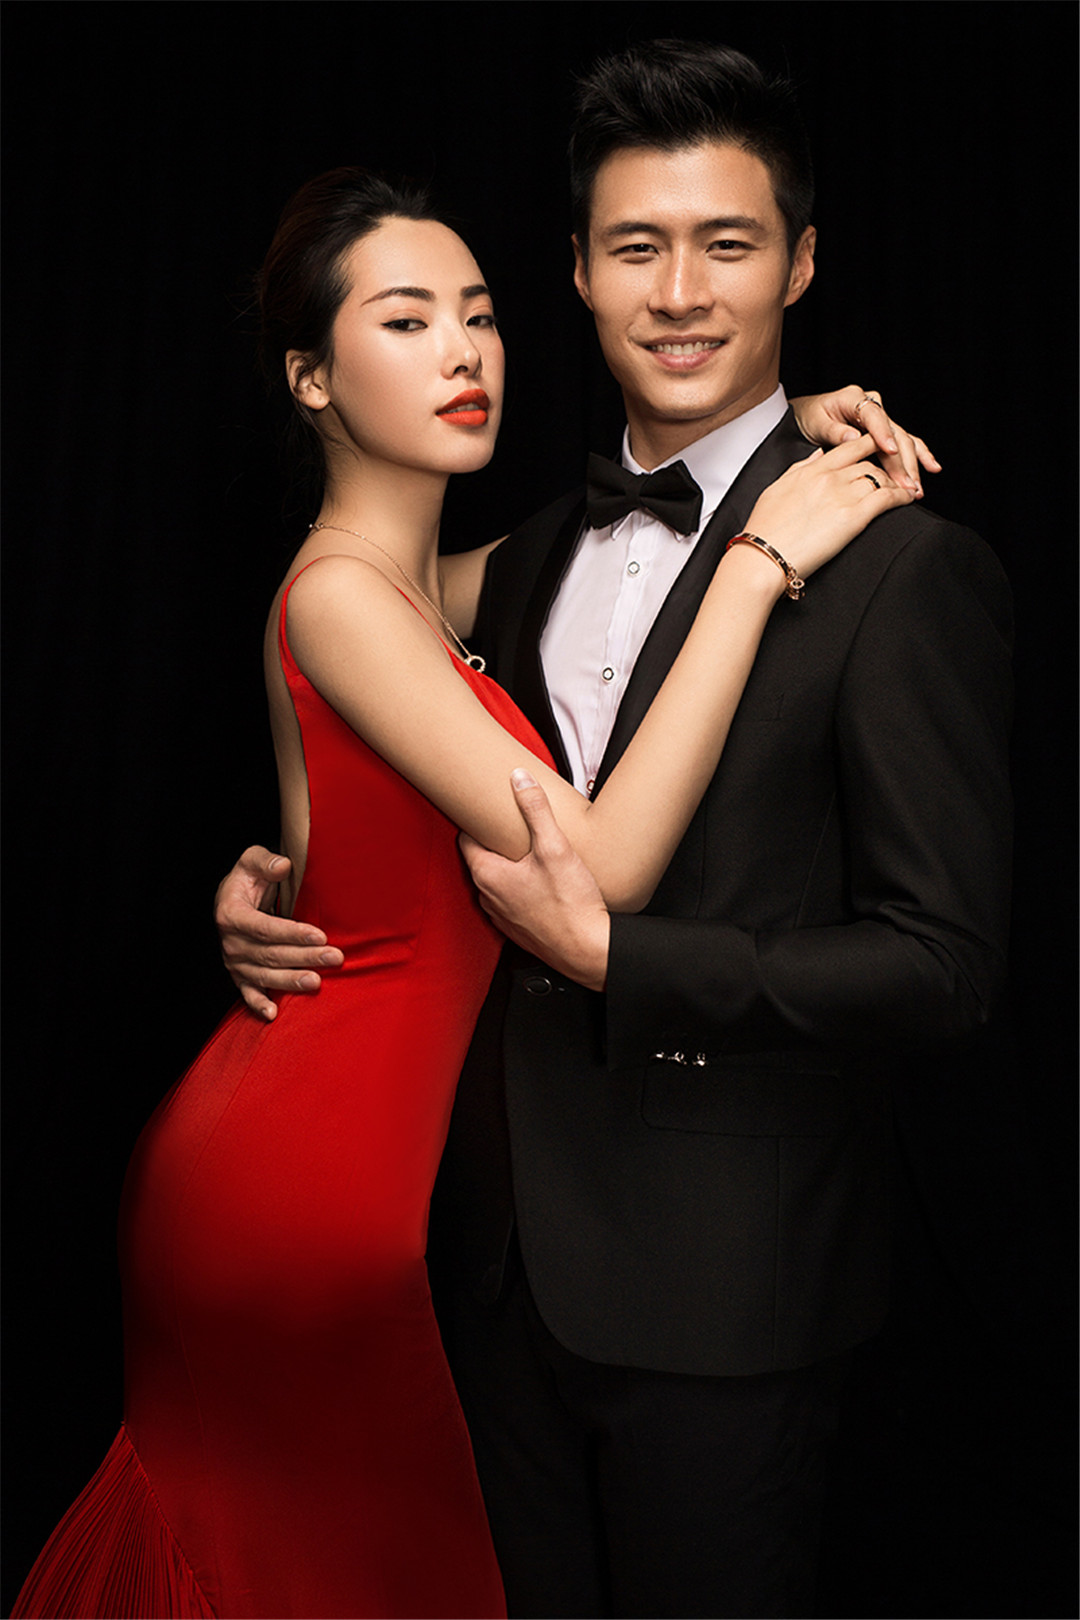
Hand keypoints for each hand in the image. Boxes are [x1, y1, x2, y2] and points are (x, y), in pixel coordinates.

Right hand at [215, 845, 343, 1020]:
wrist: (232, 898)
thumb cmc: (248, 878)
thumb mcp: (252, 860)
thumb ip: (265, 862)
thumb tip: (283, 866)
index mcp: (231, 914)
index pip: (265, 928)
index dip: (292, 933)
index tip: (319, 935)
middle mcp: (230, 942)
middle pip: (270, 954)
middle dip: (304, 957)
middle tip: (334, 957)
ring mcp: (234, 962)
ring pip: (265, 975)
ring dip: (291, 981)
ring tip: (318, 982)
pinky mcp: (239, 975)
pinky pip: (248, 993)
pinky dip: (259, 1005)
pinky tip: (274, 1015)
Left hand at [459, 771, 610, 991]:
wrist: (588, 949)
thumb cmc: (571, 906)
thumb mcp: (555, 847)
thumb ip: (535, 809)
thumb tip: (519, 780)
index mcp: (488, 875)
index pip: (465, 838)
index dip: (476, 821)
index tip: (486, 810)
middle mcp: (487, 897)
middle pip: (480, 859)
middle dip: (494, 842)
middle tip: (512, 827)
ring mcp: (500, 915)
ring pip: (495, 881)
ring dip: (507, 867)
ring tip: (528, 853)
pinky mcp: (516, 928)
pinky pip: (508, 900)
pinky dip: (517, 888)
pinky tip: (539, 882)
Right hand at [738, 434, 914, 584]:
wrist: (763, 557)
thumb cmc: (764, 530)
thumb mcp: (776, 489)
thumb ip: (799, 468)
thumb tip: (818, 454)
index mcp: (811, 470)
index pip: (849, 447)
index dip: (870, 444)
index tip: (881, 446)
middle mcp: (828, 477)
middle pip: (869, 462)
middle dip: (886, 468)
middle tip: (896, 477)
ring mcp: (842, 495)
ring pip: (881, 478)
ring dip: (896, 483)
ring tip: (905, 490)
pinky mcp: (853, 517)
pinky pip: (887, 498)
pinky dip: (902, 496)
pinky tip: (909, 499)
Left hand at [789, 385, 941, 496]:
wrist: (810, 416)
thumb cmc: (812, 417)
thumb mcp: (817, 422)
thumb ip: (834, 430)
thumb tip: (853, 438)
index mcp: (854, 398)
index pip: (874, 416)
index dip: (883, 434)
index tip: (891, 451)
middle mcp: (873, 406)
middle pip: (894, 433)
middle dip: (902, 461)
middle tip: (906, 485)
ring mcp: (882, 419)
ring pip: (904, 441)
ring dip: (912, 466)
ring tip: (916, 488)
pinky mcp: (886, 432)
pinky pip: (907, 443)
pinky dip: (919, 456)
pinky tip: (932, 468)